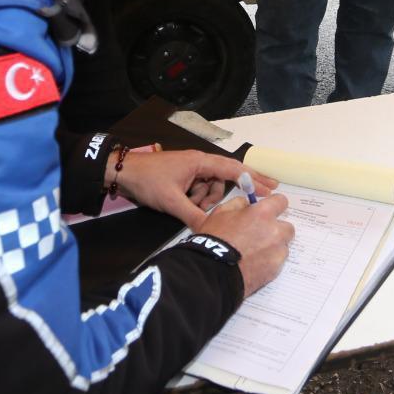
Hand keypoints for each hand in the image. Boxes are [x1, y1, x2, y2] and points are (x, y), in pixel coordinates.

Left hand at [112, 150, 276, 225]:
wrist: (124, 173)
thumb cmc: (148, 180)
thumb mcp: (171, 201)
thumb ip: (194, 216)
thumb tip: (211, 232)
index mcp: (200, 162)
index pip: (233, 170)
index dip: (253, 180)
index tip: (270, 188)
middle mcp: (199, 163)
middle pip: (227, 176)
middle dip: (241, 187)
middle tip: (264, 193)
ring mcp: (192, 170)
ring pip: (212, 187)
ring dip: (207, 200)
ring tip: (193, 208)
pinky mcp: (185, 178)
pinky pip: (200, 190)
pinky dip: (198, 200)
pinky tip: (187, 206)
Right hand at [199, 193, 295, 296]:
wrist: (214, 271)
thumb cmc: (215, 241)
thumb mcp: (221, 213)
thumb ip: (238, 204)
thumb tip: (247, 204)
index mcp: (263, 214)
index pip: (281, 201)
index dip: (274, 205)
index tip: (270, 210)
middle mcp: (275, 231)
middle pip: (287, 227)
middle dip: (276, 229)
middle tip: (260, 235)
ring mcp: (277, 252)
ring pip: (283, 246)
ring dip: (273, 247)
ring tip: (255, 252)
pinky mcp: (276, 269)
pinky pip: (278, 262)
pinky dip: (269, 262)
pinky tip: (254, 264)